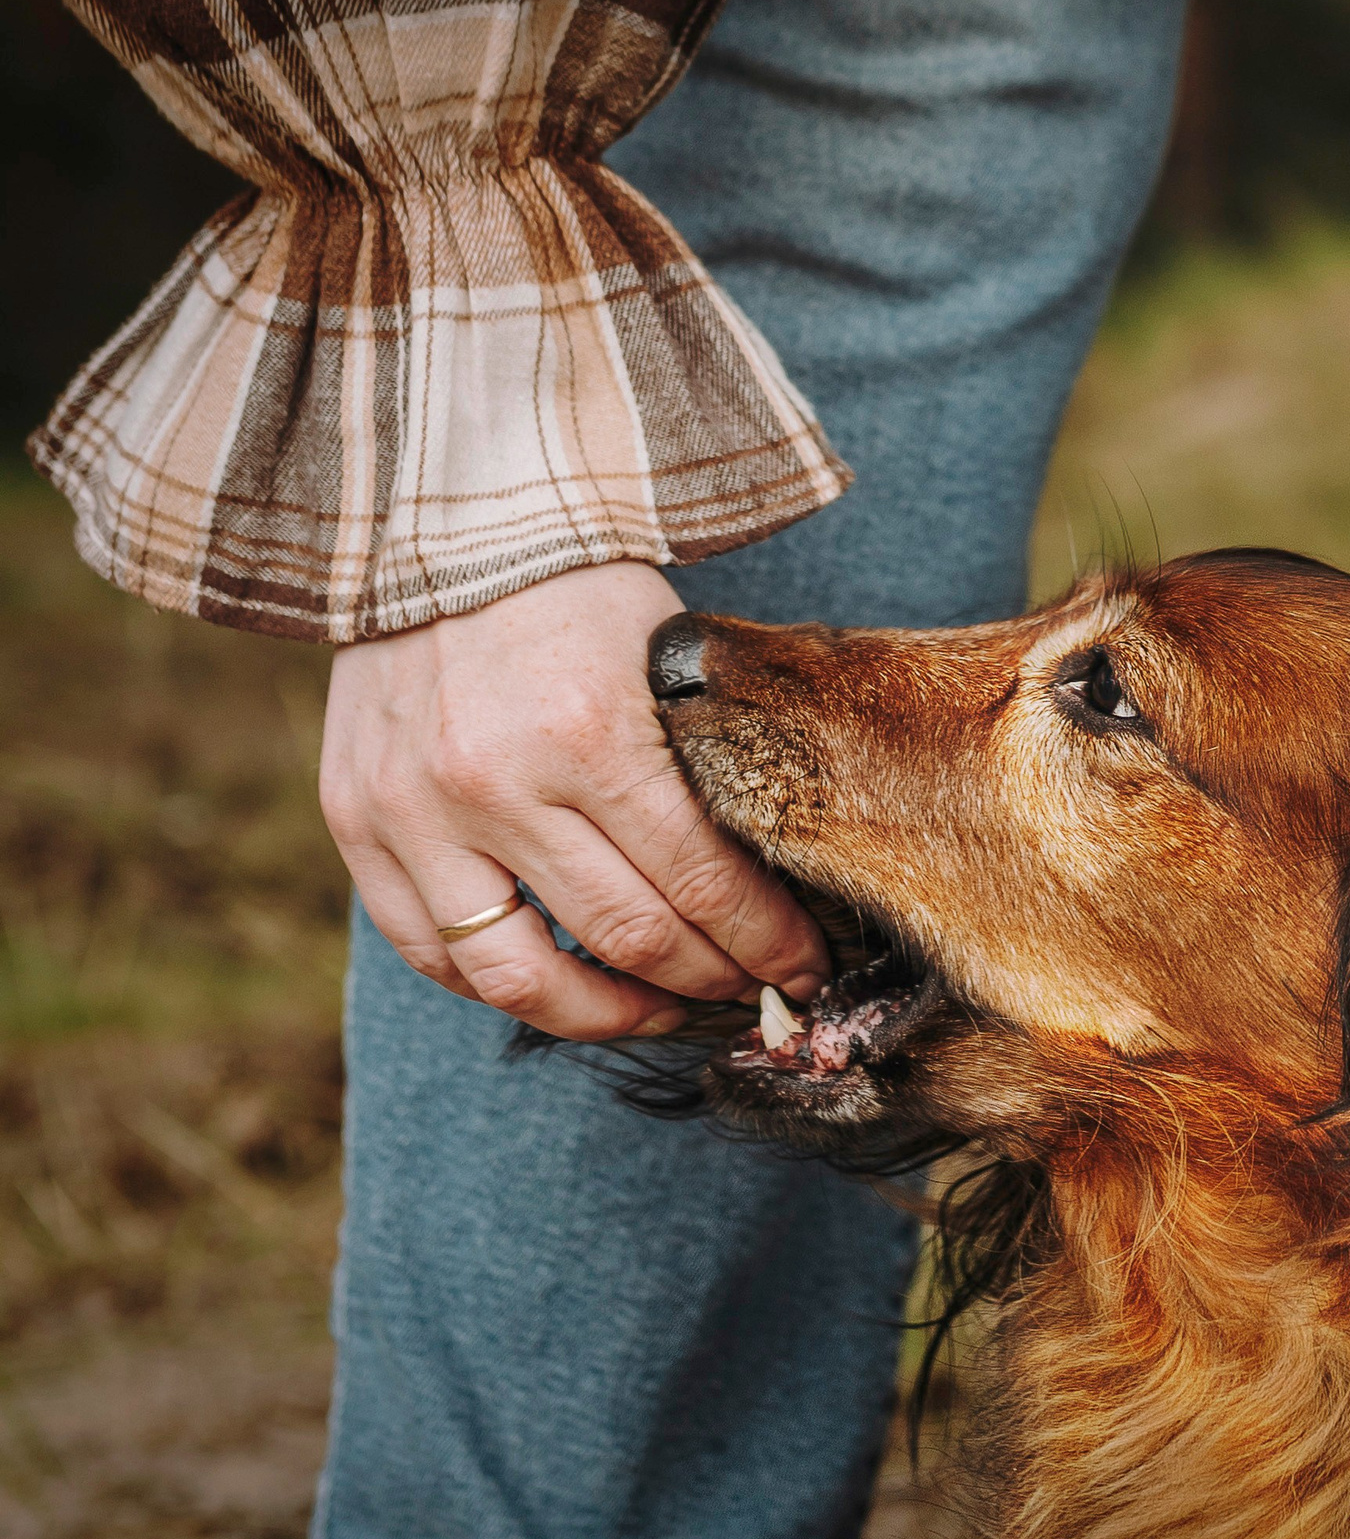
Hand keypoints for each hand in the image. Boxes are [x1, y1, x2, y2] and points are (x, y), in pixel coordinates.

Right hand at [320, 562, 829, 1039]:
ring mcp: (416, 812)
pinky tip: (563, 982)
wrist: (434, 526)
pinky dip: (503, 987)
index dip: (767, 943)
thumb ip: (701, 768)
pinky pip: (432, 953)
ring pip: (522, 977)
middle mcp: (497, 783)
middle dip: (715, 979)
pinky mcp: (356, 825)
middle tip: (756, 991)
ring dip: (610, 1012)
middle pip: (630, 938)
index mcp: (592, 734)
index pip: (703, 883)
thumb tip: (770, 884)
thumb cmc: (574, 591)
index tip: (804, 968)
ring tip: (663, 1008)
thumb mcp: (663, 660)